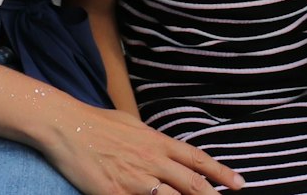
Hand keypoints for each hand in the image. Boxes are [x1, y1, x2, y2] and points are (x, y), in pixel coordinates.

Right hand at [33, 99, 245, 193]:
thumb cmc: (97, 123)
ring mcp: (135, 181)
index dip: (220, 172)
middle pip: (192, 184)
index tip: (240, 183)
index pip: (197, 159)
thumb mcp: (132, 124)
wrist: (67, 127)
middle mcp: (152, 161)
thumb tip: (167, 148)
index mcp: (157, 142)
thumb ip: (152, 139)